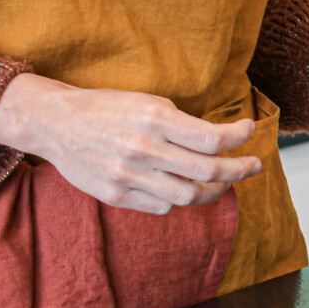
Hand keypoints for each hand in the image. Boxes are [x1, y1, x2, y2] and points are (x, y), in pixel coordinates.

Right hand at [0, 73, 260, 214]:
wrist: (55, 123)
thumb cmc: (108, 108)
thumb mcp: (148, 102)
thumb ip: (181, 124)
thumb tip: (221, 142)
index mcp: (154, 118)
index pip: (213, 139)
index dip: (239, 138)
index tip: (250, 131)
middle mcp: (143, 149)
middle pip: (208, 171)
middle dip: (240, 170)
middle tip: (253, 165)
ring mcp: (128, 175)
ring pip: (189, 195)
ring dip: (215, 189)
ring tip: (224, 181)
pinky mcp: (115, 195)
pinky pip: (162, 205)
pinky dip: (180, 198)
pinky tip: (184, 186)